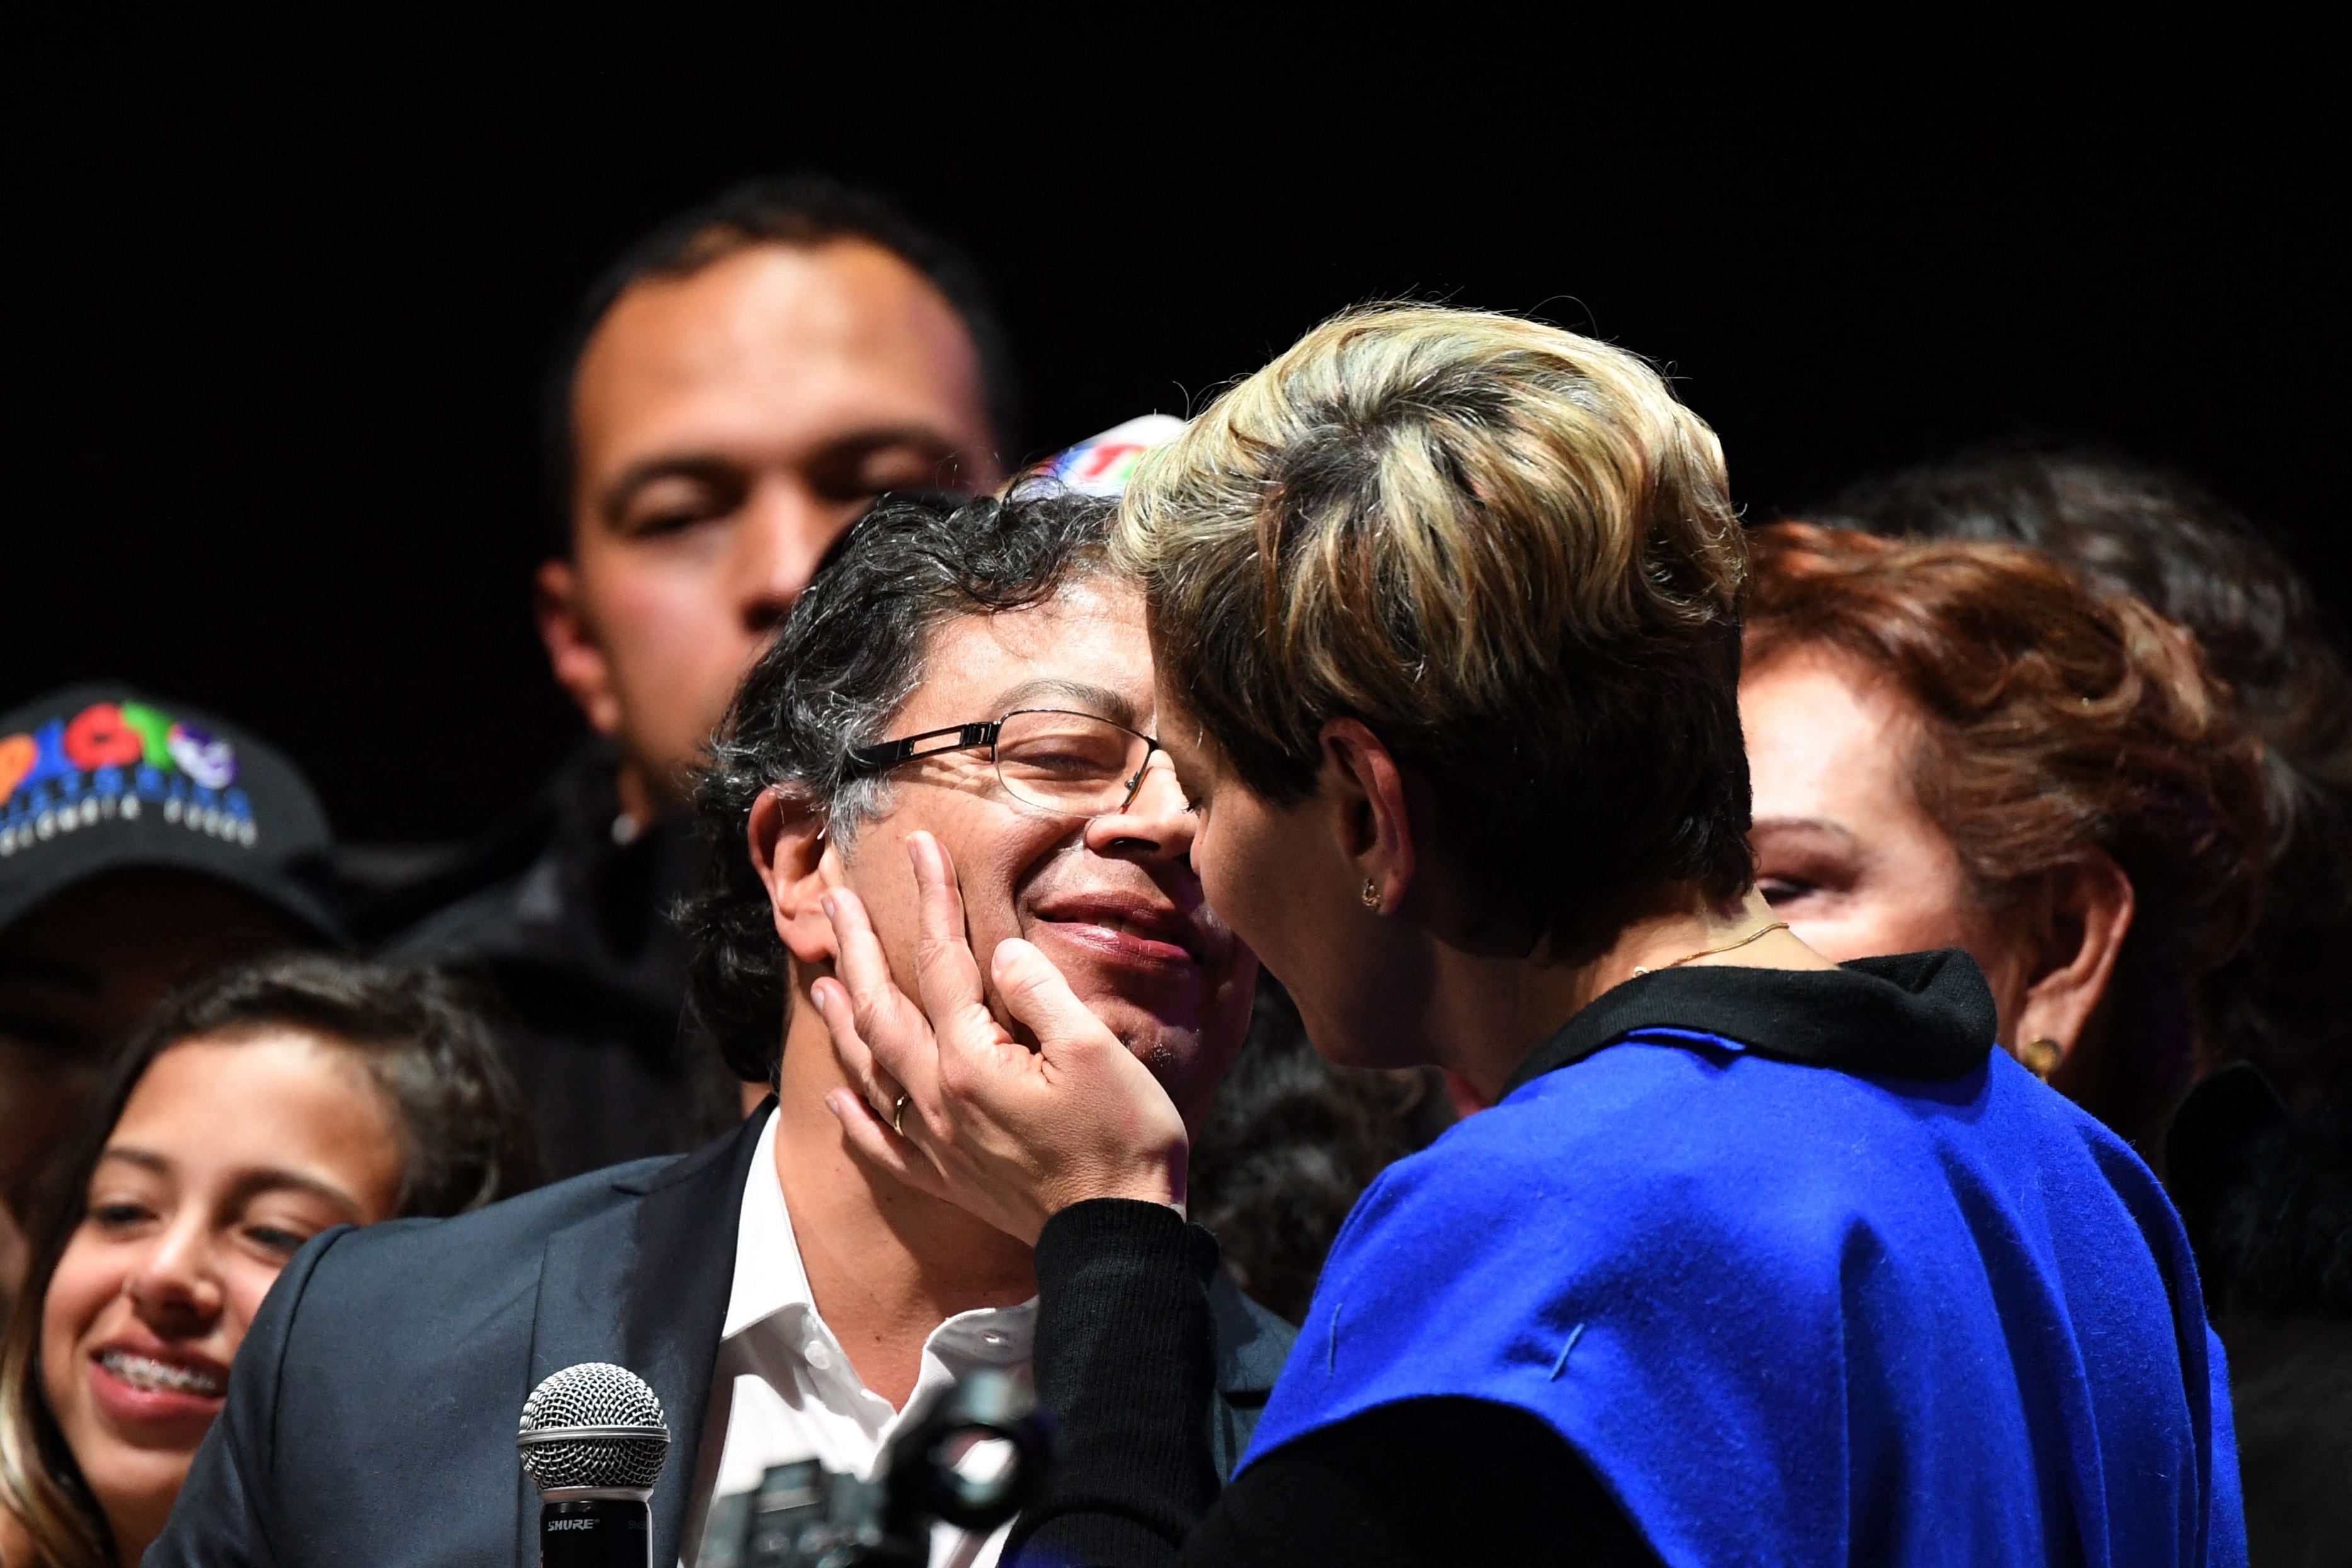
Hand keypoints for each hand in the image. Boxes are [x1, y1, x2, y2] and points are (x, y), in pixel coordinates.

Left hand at [813, 830, 1190, 1244]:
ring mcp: (937, 1144)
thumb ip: (1039, 994)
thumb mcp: (1095, 1052)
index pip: (944, 962)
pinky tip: (837, 1096)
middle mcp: (939, 1100)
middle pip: (883, 1010)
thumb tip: (1000, 954)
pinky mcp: (947, 1179)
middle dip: (859, 947)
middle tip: (835, 897)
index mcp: (972, 1061)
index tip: (920, 846)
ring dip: (843, 1019)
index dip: (931, 899)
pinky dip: (854, 1118)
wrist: (1119, 1240)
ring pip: (871, 1070)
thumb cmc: (1122, 1141)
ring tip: (822, 978)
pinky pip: (883, 1146)